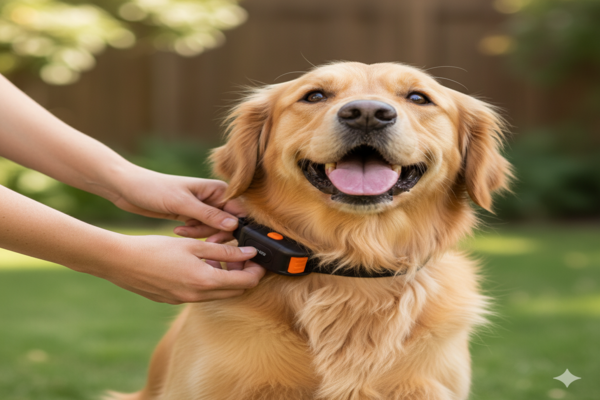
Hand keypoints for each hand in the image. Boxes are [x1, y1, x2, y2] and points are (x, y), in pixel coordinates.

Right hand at [80, 234, 265, 303]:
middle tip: (241, 256)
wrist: (120, 262)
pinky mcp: (173, 300)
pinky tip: (199, 264)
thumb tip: (249, 252)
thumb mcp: (192, 245)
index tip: (257, 258)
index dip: (256, 271)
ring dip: (225, 278)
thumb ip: (223, 250)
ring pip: (217, 293)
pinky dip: (208, 282)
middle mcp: (197, 296)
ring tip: (218, 257)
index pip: (245, 283)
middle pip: (234, 291)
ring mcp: (184, 300)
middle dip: (243, 275)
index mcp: (205, 281)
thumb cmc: (155, 249)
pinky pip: (200, 294)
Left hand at [110, 166, 243, 236]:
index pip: (239, 211)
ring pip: (215, 229)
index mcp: (218, 189)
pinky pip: (201, 231)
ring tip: (182, 231)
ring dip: (201, 233)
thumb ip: (209, 215)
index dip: (235, 226)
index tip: (221, 238)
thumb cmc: (155, 189)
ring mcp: (203, 208)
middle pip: (229, 223)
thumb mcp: (182, 203)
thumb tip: (234, 226)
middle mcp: (214, 198)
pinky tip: (177, 230)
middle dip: (216, 233)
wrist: (128, 189)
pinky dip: (192, 233)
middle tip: (205, 240)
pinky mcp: (192, 216)